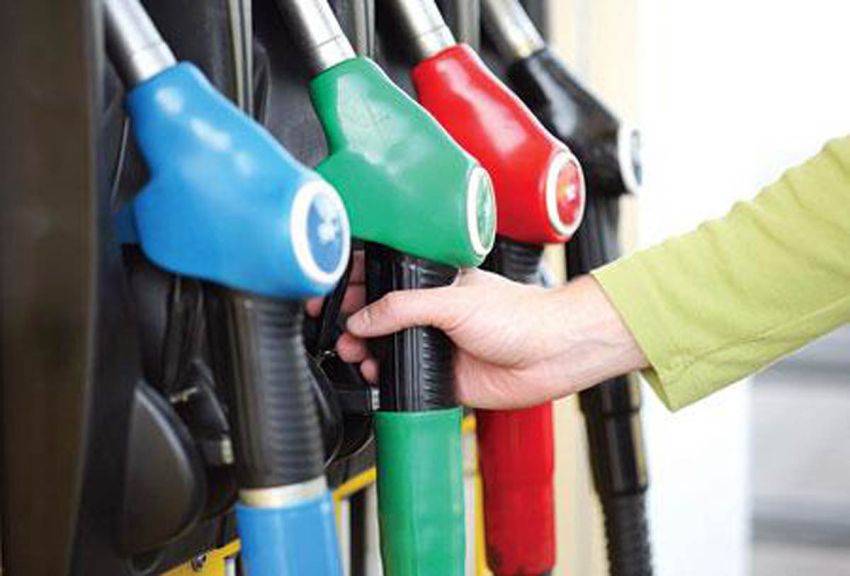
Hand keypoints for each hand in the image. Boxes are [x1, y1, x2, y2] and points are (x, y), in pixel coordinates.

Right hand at [308, 252, 647, 408]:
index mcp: (434, 281)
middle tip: (330, 324)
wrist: (551, 356)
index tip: (327, 290)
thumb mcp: (454, 300)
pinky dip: (381, 377)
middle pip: (375, 311)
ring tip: (351, 351)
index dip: (352, 279)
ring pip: (384, 345)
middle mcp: (431, 310)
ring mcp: (434, 343)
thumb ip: (403, 308)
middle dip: (348, 317)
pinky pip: (400, 376)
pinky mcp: (439, 375)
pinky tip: (373, 374)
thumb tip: (362, 317)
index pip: (383, 274)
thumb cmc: (520, 315)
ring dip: (361, 348)